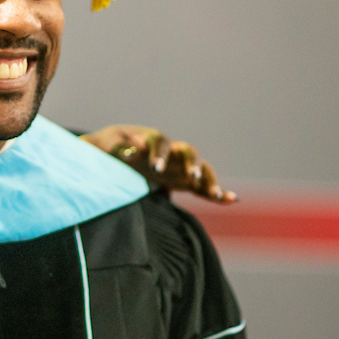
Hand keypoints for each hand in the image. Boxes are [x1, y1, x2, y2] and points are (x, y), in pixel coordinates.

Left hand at [81, 124, 236, 203]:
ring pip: (200, 168)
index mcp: (151, 138)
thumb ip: (119, 147)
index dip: (159, 154)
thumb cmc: (108, 146)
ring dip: (208, 179)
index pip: (159, 143)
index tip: (155, 167)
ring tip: (216, 193)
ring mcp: (178, 165)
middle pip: (188, 152)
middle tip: (192, 177)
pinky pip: (202, 186)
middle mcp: (170, 150)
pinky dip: (215, 192)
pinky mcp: (182, 180)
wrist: (113, 152)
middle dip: (191, 164)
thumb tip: (131, 152)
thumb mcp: (107, 144)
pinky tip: (231, 200)